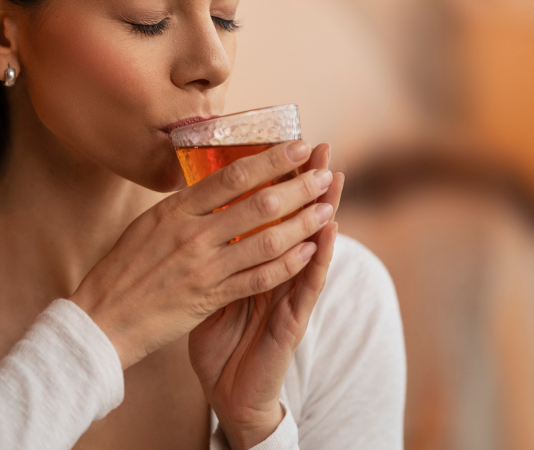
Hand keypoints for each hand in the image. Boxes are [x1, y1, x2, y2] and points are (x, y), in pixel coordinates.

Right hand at [69, 140, 333, 370]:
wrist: (103, 318)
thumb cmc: (123, 270)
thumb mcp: (148, 226)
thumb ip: (183, 207)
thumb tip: (210, 183)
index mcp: (175, 210)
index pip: (232, 175)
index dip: (270, 159)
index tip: (298, 146)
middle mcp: (192, 234)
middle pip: (258, 203)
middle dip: (298, 187)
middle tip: (324, 174)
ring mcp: (203, 267)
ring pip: (266, 239)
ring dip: (302, 223)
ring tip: (326, 209)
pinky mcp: (210, 297)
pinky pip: (259, 278)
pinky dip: (288, 263)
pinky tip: (310, 252)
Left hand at [188, 144, 344, 449]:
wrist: (227, 391)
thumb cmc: (219, 339)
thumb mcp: (212, 288)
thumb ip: (216, 255)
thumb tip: (197, 215)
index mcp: (255, 261)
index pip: (273, 213)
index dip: (282, 181)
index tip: (289, 143)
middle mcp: (279, 272)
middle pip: (298, 220)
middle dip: (309, 183)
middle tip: (322, 147)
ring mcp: (289, 295)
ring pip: (312, 246)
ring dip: (326, 210)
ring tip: (336, 177)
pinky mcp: (293, 320)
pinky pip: (308, 284)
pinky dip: (319, 256)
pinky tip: (329, 232)